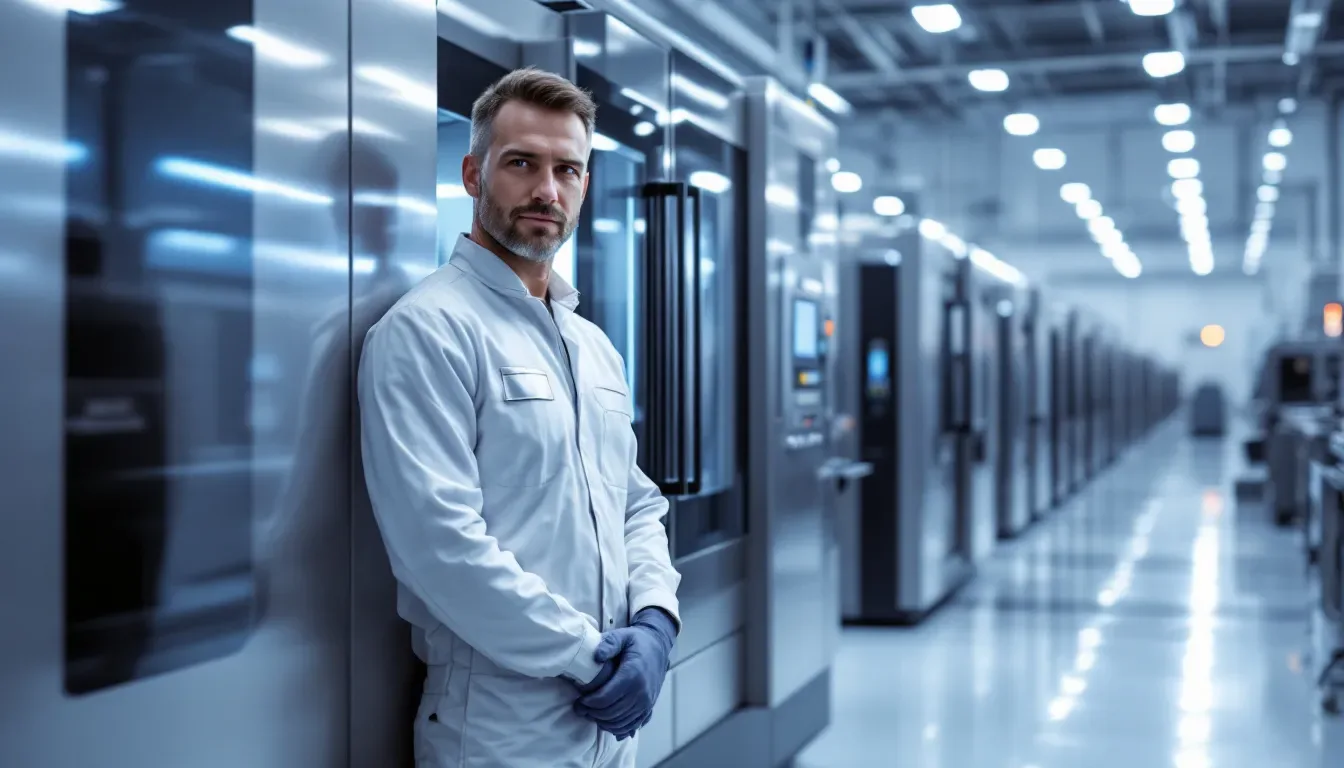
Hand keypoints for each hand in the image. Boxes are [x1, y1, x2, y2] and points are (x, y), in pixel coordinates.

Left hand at [573, 610, 675, 739]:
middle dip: (592, 713)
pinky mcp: (649, 706)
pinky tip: (606, 722)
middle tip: (580, 708)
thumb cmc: (637, 641)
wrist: (658, 646)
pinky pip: (632, 725)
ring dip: (603, 722)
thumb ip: (609, 643)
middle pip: (611, 713)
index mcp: (632, 675)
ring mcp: (646, 701)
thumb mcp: (622, 636)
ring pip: (620, 722)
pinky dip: (618, 728)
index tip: (579, 701)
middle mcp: (641, 692)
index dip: (588, 703)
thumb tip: (596, 656)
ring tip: (590, 714)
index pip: (605, 698)